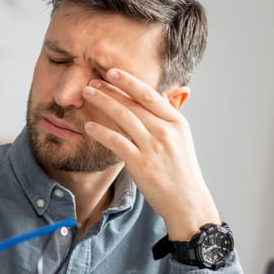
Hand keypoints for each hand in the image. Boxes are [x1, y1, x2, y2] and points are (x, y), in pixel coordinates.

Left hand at [82, 68, 220, 239]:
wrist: (187, 202)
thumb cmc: (181, 170)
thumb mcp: (181, 138)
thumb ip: (168, 116)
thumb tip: (159, 95)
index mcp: (177, 122)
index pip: (150, 94)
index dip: (129, 81)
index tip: (112, 71)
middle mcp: (166, 132)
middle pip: (133, 103)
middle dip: (110, 89)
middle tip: (91, 81)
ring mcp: (153, 148)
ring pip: (123, 118)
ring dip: (102, 103)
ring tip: (87, 95)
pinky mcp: (141, 165)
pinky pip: (116, 142)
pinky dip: (101, 132)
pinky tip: (89, 126)